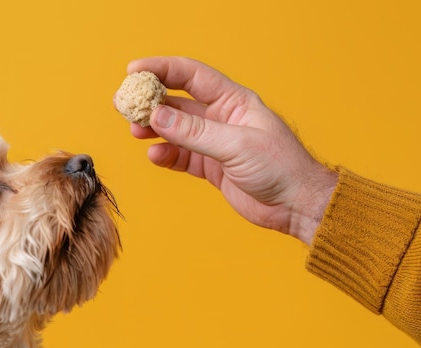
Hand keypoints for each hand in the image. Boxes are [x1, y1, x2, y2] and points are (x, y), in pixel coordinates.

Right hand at [126, 56, 337, 244]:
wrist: (295, 205)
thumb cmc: (280, 167)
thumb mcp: (236, 145)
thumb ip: (195, 133)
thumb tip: (158, 117)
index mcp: (233, 101)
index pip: (192, 76)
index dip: (163, 69)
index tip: (134, 70)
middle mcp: (221, 118)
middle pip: (177, 103)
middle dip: (150, 102)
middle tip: (124, 104)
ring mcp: (214, 143)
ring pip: (175, 131)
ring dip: (154, 129)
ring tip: (135, 131)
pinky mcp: (210, 167)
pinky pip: (180, 157)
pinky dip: (166, 155)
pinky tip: (155, 156)